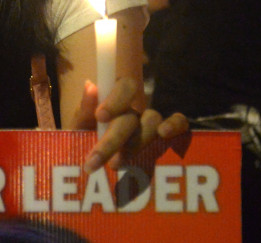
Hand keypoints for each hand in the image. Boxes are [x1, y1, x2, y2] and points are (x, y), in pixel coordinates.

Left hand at [69, 77, 187, 171]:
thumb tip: (90, 86)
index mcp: (115, 103)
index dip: (115, 99)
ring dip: (135, 143)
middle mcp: (136, 110)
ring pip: (152, 121)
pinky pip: (180, 122)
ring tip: (116, 165)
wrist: (95, 174)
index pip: (123, 87)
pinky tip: (164, 134)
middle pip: (131, 116)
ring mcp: (153, 124)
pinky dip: (175, 124)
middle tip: (94, 162)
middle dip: (112, 140)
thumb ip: (84, 112)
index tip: (100, 116)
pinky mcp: (170, 138)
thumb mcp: (80, 130)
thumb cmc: (87, 145)